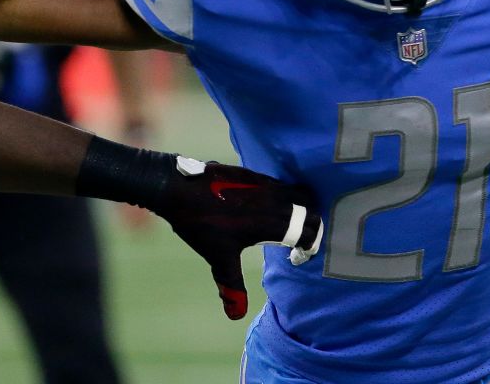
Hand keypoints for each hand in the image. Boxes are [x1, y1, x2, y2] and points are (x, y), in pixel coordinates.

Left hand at [150, 157, 322, 319]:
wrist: (178, 189)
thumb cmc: (202, 225)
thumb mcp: (220, 259)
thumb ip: (232, 286)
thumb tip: (236, 315)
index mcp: (273, 221)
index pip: (310, 230)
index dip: (310, 246)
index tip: (297, 257)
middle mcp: (275, 199)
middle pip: (311, 207)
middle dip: (311, 225)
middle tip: (298, 241)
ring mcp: (264, 182)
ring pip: (296, 192)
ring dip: (299, 208)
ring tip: (283, 225)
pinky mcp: (252, 173)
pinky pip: (279, 184)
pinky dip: (283, 196)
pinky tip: (262, 209)